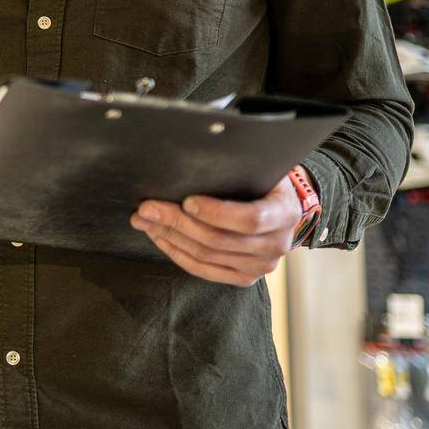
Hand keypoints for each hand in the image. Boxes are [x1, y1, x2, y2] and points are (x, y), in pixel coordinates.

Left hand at [131, 174, 301, 285]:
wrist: (279, 209)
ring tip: (144, 219)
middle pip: (219, 239)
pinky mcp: (243, 278)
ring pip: (206, 255)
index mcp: (284, 212)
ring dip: (169, 236)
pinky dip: (177, 253)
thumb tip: (192, 150)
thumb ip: (237, 165)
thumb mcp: (259, 169)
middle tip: (147, 207)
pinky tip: (158, 236)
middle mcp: (276, 245)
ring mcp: (260, 266)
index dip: (216, 213)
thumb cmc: (261, 182)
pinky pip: (204, 270)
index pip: (250, 219)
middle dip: (177, 222)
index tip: (187, 201)